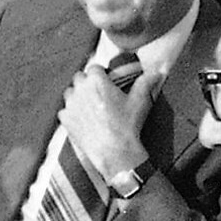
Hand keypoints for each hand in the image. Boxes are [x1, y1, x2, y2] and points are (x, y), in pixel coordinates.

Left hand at [59, 61, 156, 188]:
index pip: (94, 68)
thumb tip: (156, 73)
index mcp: (97, 81)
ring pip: (70, 93)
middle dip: (88, 83)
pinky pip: (64, 110)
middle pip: (79, 78)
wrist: (114, 152)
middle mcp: (80, 89)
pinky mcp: (65, 119)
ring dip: (78, 96)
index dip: (101, 74)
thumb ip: (145, 83)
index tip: (106, 81)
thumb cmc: (127, 126)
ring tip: (90, 106)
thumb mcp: (139, 102)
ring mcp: (70, 104)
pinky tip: (83, 120)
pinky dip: (72, 113)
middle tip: (99, 94)